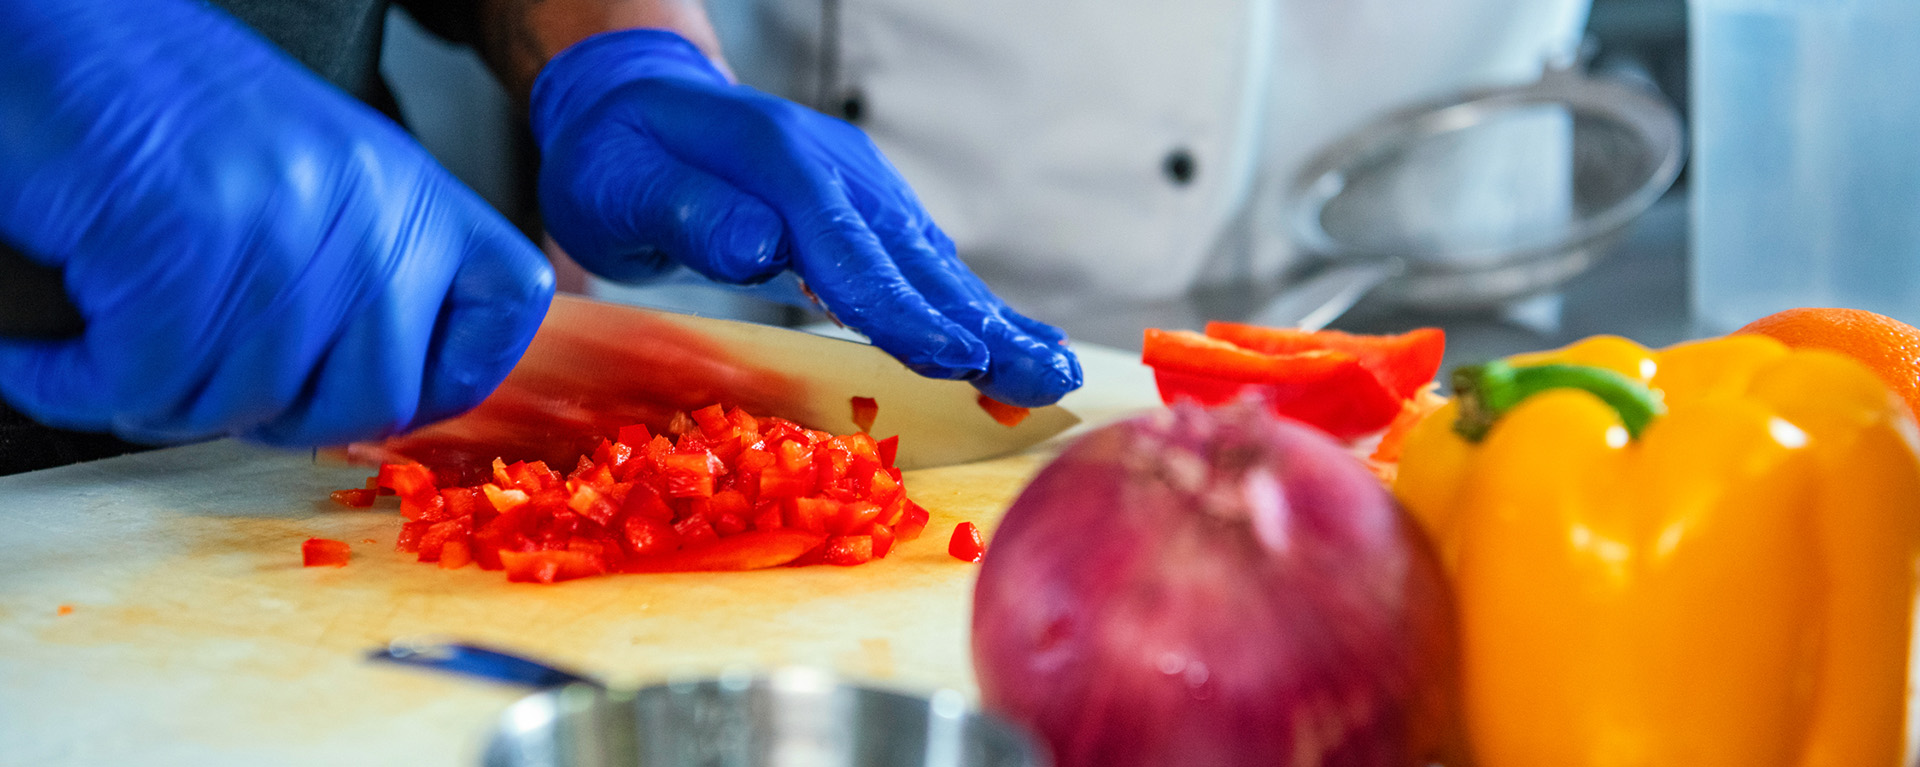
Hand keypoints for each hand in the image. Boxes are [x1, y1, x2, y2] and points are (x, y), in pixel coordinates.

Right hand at [0, 0, 554, 446]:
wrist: (48, 32)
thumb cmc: (159, 102)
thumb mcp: (310, 173)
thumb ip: (361, 263)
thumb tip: (382, 388)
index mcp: (406, 187)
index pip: (506, 306)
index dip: (452, 376)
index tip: (393, 395)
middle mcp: (362, 209)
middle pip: (373, 400)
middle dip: (281, 418)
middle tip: (210, 381)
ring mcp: (278, 232)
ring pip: (247, 407)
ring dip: (164, 397)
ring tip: (119, 340)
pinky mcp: (179, 253)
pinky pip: (144, 388)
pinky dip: (79, 383)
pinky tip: (56, 351)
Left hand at [530, 29, 1081, 406]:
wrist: (633, 105)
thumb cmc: (619, 158)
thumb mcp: (621, 185)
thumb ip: (689, 212)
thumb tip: (758, 246)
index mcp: (776, 161)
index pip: (847, 246)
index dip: (902, 307)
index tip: (954, 357)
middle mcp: (835, 170)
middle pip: (916, 256)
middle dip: (983, 323)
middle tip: (1043, 378)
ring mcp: (858, 188)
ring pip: (933, 262)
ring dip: (994, 320)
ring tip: (1049, 372)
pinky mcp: (865, 210)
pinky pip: (922, 264)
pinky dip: (968, 308)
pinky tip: (1005, 346)